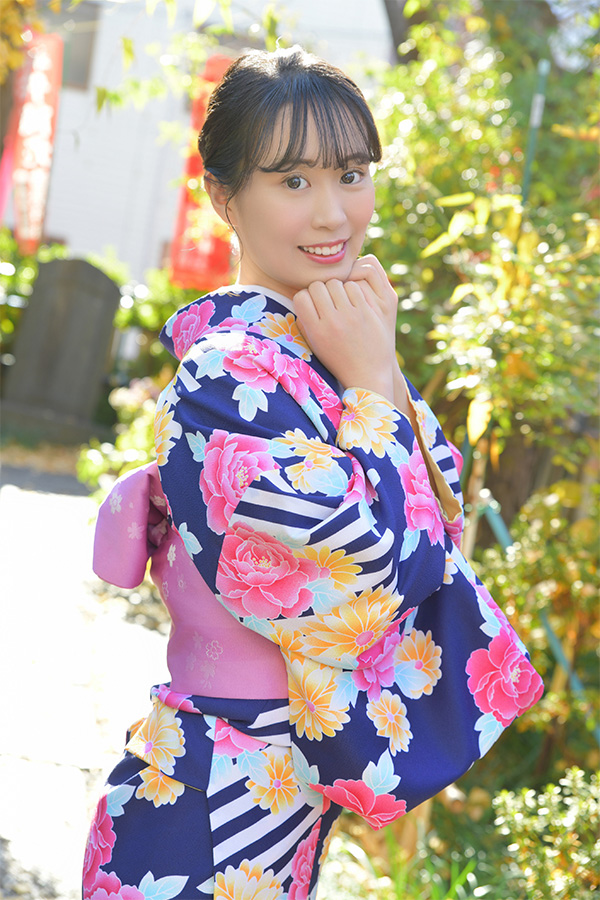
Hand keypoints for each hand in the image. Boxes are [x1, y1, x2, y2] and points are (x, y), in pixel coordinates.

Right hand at [293, 256, 398, 400]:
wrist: (367, 375)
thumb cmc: (338, 360)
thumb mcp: (315, 346)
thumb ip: (305, 323)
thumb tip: (301, 296)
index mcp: (316, 331)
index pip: (301, 296)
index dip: (305, 297)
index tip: (312, 304)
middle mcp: (332, 322)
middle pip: (317, 286)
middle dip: (321, 290)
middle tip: (328, 300)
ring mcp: (351, 316)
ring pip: (336, 283)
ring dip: (338, 289)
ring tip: (342, 301)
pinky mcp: (368, 312)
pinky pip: (354, 287)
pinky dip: (353, 291)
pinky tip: (355, 302)